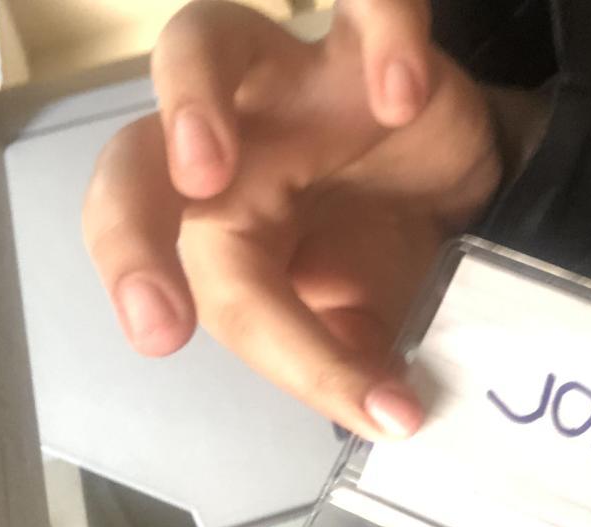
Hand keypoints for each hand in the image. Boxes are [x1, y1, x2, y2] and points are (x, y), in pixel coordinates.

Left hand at [82, 0, 502, 438]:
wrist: (464, 183)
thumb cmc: (391, 247)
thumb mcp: (372, 320)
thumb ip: (353, 360)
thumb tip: (382, 420)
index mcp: (223, 235)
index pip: (222, 295)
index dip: (293, 357)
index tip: (375, 409)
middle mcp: (230, 152)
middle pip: (129, 168)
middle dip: (126, 243)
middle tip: (158, 324)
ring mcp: (287, 83)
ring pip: (195, 47)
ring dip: (188, 104)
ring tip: (210, 171)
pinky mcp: (359, 43)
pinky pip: (357, 4)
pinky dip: (377, 36)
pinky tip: (401, 99)